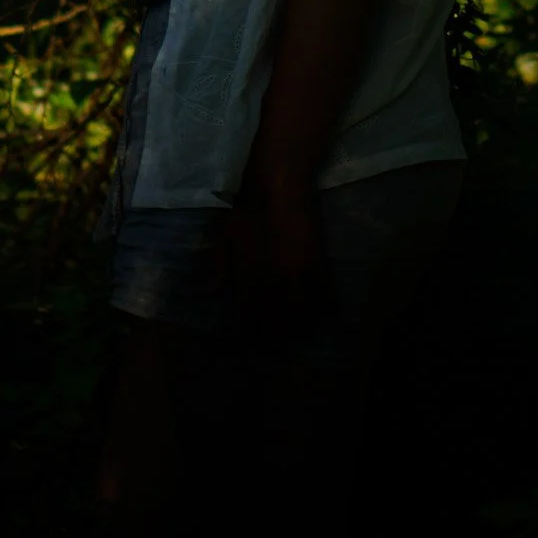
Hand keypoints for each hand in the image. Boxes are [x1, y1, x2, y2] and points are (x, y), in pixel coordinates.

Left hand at [220, 184, 327, 343]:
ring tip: (299, 338)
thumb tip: (212, 291)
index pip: (246, 315)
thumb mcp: (224, 237)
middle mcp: (268, 280)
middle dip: (274, 339)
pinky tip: (324, 316)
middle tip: (276, 350)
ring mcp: (294, 273)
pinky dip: (323, 307)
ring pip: (298, 313)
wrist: (276, 187)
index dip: (248, 333)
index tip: (251, 344)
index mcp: (244, 276)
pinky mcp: (314, 262)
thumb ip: (219, 266)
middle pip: (273, 321)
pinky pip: (321, 293)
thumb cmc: (246, 210)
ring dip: (298, 329)